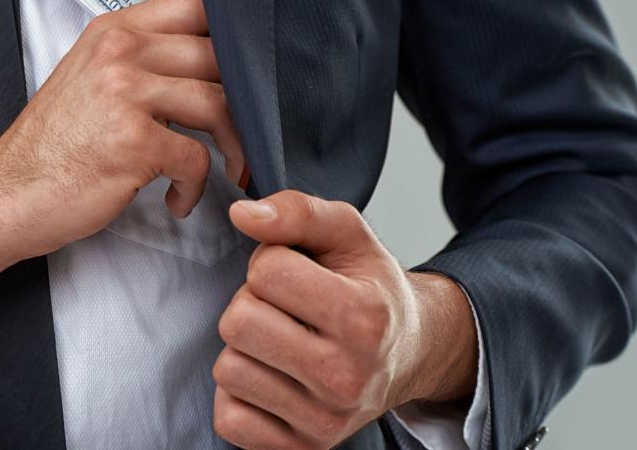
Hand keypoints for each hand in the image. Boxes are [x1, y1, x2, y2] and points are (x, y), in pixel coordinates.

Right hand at [0, 0, 244, 331]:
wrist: (5, 196)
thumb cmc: (52, 147)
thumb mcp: (89, 79)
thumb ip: (142, 60)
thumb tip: (212, 64)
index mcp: (113, 30)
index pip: (198, 3)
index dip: (239, 31)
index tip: (252, 67)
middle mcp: (120, 51)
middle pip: (218, 56)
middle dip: (246, 101)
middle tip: (246, 132)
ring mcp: (125, 94)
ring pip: (219, 104)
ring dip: (234, 145)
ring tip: (228, 169)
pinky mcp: (134, 142)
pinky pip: (197, 157)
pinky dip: (195, 187)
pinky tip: (177, 199)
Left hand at [211, 191, 478, 449]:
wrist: (408, 353)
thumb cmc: (370, 287)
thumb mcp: (347, 234)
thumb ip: (297, 211)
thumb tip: (242, 214)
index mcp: (364, 317)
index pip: (266, 271)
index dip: (271, 262)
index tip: (298, 273)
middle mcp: (347, 376)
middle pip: (238, 323)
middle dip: (251, 303)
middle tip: (284, 309)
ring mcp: (325, 421)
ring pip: (228, 370)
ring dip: (245, 349)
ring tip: (282, 341)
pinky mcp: (301, 449)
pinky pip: (229, 418)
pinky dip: (241, 394)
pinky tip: (275, 377)